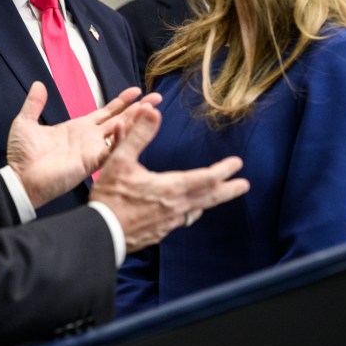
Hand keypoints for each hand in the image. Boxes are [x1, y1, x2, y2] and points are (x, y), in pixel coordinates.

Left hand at [6, 83, 159, 207]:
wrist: (19, 178)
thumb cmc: (22, 156)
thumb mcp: (26, 122)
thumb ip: (35, 104)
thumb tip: (39, 85)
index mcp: (78, 128)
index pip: (106, 112)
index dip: (121, 101)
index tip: (136, 90)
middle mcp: (89, 138)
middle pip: (120, 120)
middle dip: (138, 109)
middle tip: (157, 97)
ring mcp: (92, 150)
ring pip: (120, 133)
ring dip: (136, 121)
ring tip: (152, 109)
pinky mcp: (91, 163)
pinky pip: (111, 149)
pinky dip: (122, 138)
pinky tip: (133, 127)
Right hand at [89, 108, 249, 252]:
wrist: (100, 233)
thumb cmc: (110, 197)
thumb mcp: (120, 160)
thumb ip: (138, 135)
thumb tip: (152, 111)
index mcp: (171, 188)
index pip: (206, 178)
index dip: (223, 170)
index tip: (237, 164)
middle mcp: (176, 207)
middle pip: (210, 197)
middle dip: (228, 190)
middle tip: (244, 185)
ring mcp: (169, 223)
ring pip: (197, 209)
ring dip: (211, 201)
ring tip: (219, 195)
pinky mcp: (160, 232)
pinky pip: (183, 220)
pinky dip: (192, 212)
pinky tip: (189, 211)